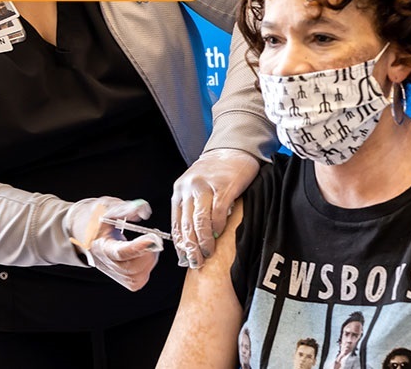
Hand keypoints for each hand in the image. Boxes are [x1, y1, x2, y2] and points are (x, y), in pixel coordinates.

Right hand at [68, 197, 161, 290]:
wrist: (82, 230)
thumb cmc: (94, 217)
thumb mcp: (107, 206)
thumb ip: (126, 208)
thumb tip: (144, 211)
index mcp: (98, 245)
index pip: (120, 252)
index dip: (138, 247)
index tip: (152, 237)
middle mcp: (104, 263)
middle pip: (130, 269)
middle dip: (148, 253)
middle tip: (154, 237)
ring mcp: (112, 272)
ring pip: (137, 278)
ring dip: (149, 260)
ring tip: (147, 243)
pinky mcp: (120, 277)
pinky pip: (138, 280)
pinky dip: (146, 267)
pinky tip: (144, 253)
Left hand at [171, 149, 259, 268]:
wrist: (234, 147)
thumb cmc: (216, 171)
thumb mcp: (195, 186)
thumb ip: (191, 206)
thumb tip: (192, 238)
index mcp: (179, 191)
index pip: (176, 223)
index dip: (180, 244)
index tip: (184, 258)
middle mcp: (189, 189)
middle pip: (186, 226)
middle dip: (191, 248)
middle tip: (196, 262)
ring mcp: (205, 188)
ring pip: (200, 223)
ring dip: (203, 242)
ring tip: (208, 253)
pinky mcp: (223, 187)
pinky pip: (217, 213)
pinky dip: (218, 227)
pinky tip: (220, 234)